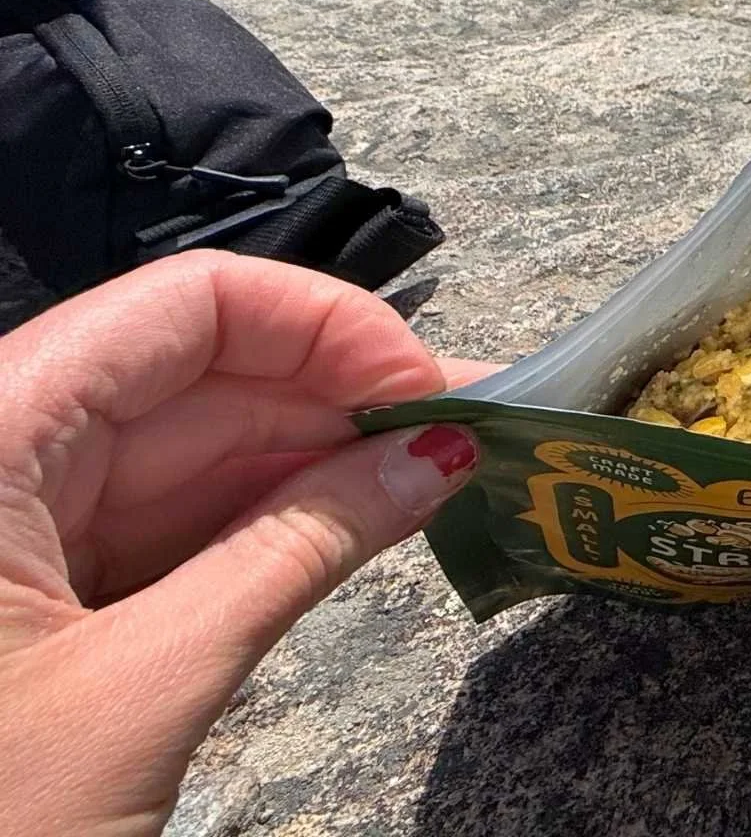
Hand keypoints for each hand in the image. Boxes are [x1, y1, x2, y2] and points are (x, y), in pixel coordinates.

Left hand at [0, 251, 493, 836]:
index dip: (322, 325)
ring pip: (181, 449)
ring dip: (310, 461)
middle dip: (334, 394)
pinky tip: (352, 525)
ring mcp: (1, 526)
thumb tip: (437, 455)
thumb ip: (300, 551)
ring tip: (430, 476)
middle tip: (464, 433)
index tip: (426, 387)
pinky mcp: (22, 595)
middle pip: (189, 371)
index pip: (185, 306)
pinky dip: (255, 523)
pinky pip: (155, 523)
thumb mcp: (149, 683)